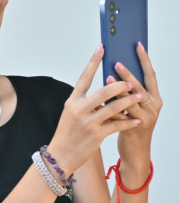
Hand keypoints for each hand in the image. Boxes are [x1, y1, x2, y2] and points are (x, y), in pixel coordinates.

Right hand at [48, 45, 145, 175]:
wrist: (60, 154)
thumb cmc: (68, 133)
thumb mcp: (71, 114)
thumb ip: (85, 102)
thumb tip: (104, 93)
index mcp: (72, 101)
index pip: (84, 77)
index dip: (94, 61)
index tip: (102, 48)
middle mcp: (79, 109)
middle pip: (104, 91)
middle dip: (121, 85)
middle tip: (132, 81)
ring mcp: (88, 122)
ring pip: (114, 107)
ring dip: (130, 101)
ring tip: (141, 97)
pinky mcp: (97, 134)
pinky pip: (118, 125)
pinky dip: (129, 122)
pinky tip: (137, 120)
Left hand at [111, 42, 158, 176]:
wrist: (135, 151)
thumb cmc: (129, 125)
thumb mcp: (130, 106)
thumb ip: (124, 92)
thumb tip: (111, 71)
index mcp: (153, 98)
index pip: (150, 75)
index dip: (144, 60)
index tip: (138, 44)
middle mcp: (153, 106)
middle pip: (140, 86)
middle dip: (128, 74)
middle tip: (116, 62)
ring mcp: (146, 118)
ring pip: (132, 101)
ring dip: (119, 90)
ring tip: (108, 79)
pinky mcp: (135, 128)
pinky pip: (123, 116)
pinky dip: (112, 107)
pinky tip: (102, 102)